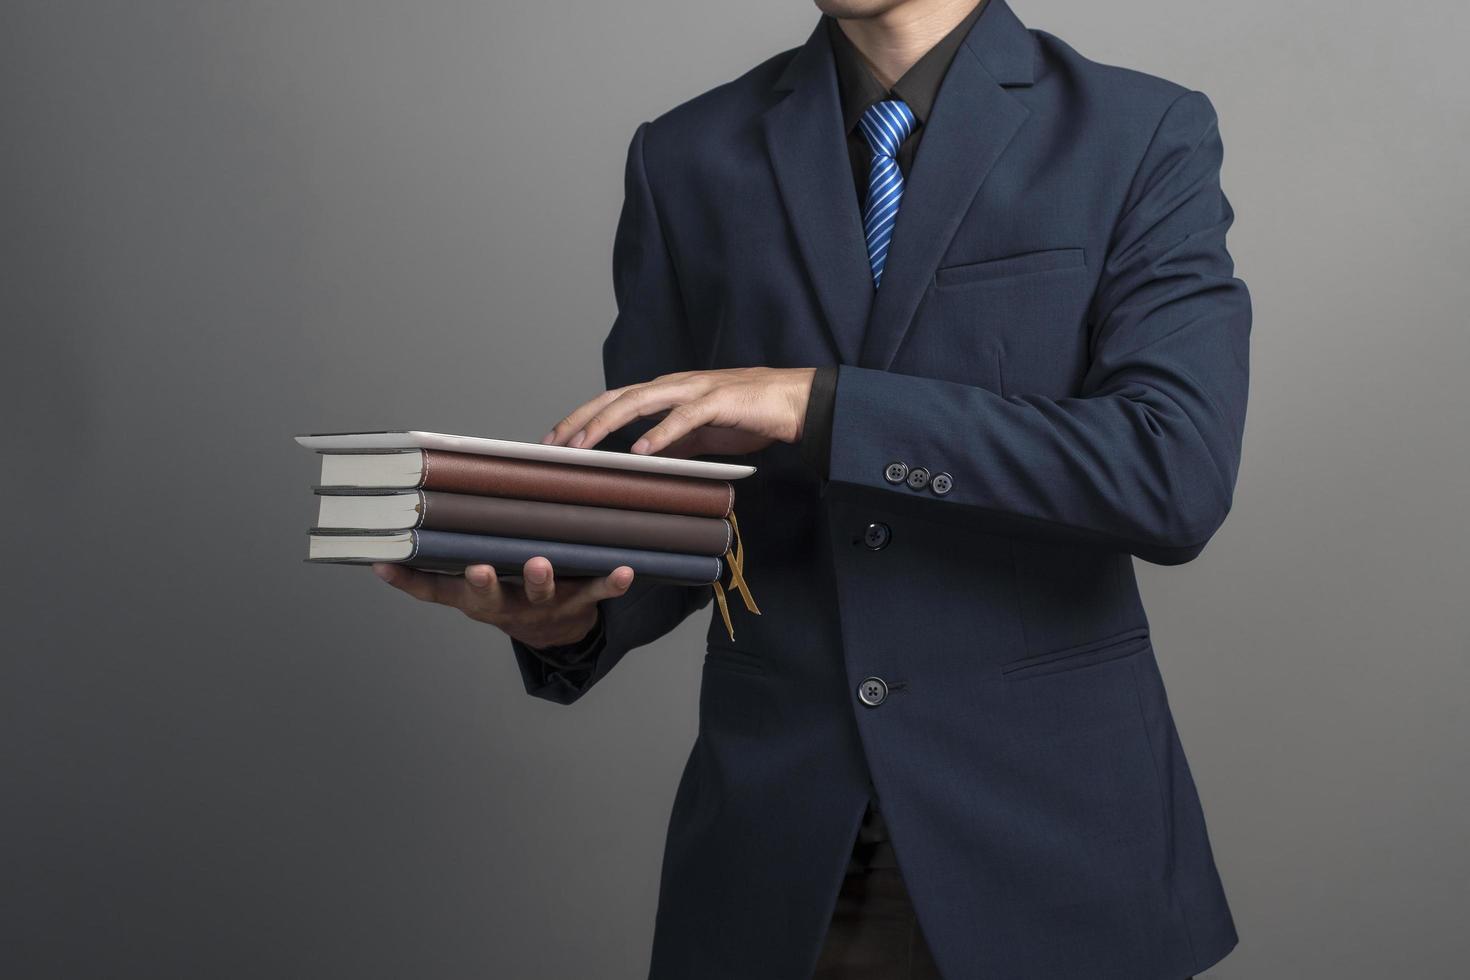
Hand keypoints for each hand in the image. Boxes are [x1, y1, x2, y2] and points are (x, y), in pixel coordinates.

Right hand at [372, 558, 632, 648]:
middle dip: (483, 584)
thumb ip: (438, 563)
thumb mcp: (471, 586)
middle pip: (491, 597)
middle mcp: (506, 606)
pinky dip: (611, 584)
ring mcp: (544, 606)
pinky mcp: (579, 602)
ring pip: (542, 595)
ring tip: (541, 563)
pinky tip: (625, 571)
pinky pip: (596, 592)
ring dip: (541, 580)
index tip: (384, 563)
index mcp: (476, 600)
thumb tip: (386, 546)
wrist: (555, 633)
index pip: (436, 591)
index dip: (409, 581)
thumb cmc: (508, 593)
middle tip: (479, 569)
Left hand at [542, 367, 816, 457]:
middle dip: (581, 419)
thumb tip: (642, 461)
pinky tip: (640, 449)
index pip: (614, 401)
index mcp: (668, 392)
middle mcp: (675, 385)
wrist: (795, 402)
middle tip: (553, 444)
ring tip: (583, 445)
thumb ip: (672, 443)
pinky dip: (660, 432)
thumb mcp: (701, 433)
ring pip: (640, 402)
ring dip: (607, 423)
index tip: (555, 440)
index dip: (582, 418)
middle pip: (616, 398)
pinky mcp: (719, 402)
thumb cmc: (749, 414)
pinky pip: (684, 417)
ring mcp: (695, 390)